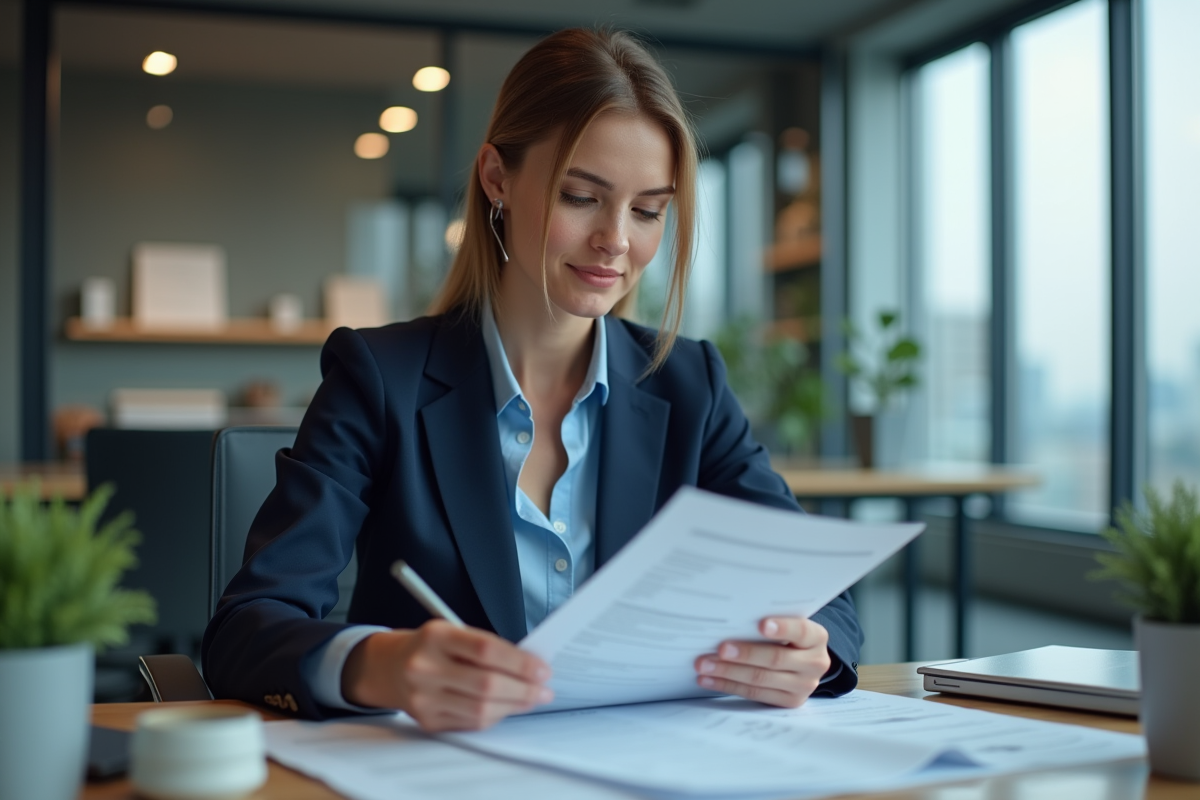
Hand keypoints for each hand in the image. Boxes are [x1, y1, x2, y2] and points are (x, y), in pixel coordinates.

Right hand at [341, 621, 552, 730]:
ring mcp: (424, 698)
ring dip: (514, 706)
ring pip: (481, 710)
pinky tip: (506, 707)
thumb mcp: (454, 631)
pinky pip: (470, 723)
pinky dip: (495, 716)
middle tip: (544, 689)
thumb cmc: (431, 646)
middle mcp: (425, 667)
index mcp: (436, 636)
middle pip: (486, 685)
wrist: (390, 667)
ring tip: (531, 698)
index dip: (520, 662)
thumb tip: (530, 665)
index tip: (541, 668)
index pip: (486, 650)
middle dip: (523, 689)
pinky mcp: (427, 721)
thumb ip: (488, 646)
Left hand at [693, 617, 830, 707]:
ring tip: (704, 665)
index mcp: (817, 637)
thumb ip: (768, 621)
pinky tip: (709, 679)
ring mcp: (804, 686)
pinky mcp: (790, 701)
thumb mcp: (786, 624)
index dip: (782, 628)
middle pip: (775, 659)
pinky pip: (754, 694)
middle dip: (744, 653)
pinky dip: (728, 685)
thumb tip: (731, 616)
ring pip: (761, 679)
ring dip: (728, 672)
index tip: (761, 624)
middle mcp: (815, 663)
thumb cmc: (786, 635)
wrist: (802, 662)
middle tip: (719, 649)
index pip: (801, 631)